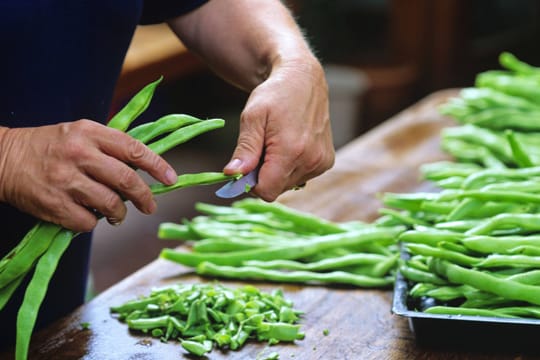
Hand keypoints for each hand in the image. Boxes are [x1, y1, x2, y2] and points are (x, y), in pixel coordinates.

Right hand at [0, 120, 176, 231]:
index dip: (157, 166)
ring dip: (120, 215)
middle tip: (150, 206)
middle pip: (127, 180)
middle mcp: (80, 154)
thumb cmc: (49, 146)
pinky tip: (88, 216)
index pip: (134, 149)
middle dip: (146, 197)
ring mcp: (66, 180)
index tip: (172, 179)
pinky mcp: (54, 204)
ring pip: (111, 205)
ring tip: (117, 215)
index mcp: (90, 132)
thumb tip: (145, 168)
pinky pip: (88, 222)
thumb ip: (110, 146)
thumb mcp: (79, 133)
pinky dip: (93, 223)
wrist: (3, 158)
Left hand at [224, 56, 334, 200]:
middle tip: (262, 148)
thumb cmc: (274, 95)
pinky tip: (291, 146)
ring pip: (288, 184)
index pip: (266, 191)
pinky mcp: (326, 161)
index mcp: (291, 150)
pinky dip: (291, 167)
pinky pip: (301, 177)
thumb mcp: (252, 117)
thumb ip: (245, 149)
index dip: (251, 183)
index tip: (246, 165)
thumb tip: (232, 173)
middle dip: (264, 174)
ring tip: (277, 144)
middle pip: (277, 189)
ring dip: (278, 171)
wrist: (303, 80)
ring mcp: (321, 162)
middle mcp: (311, 160)